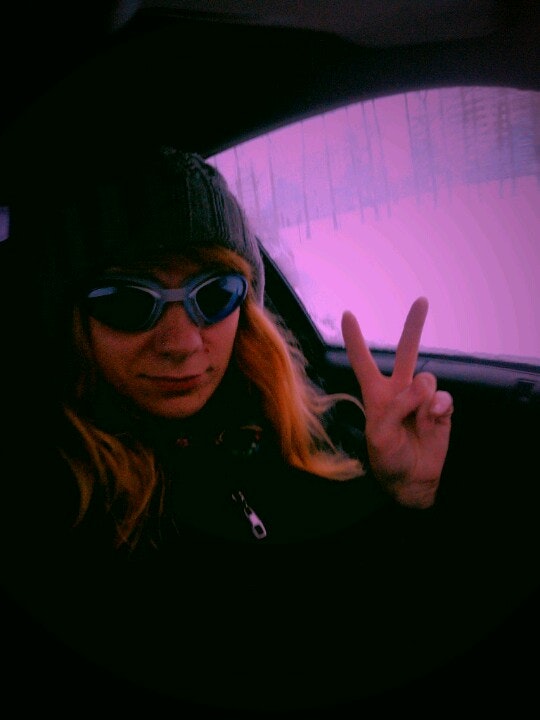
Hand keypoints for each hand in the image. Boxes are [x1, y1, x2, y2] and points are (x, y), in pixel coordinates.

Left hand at [341, 297, 452, 508]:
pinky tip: (434, 419)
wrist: (412, 480)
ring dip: (423, 396)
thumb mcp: (380, 435)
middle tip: (421, 301)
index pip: (363, 362)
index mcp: (376, 395)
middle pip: (407, 352)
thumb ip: (397, 407)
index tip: (347, 314)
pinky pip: (444, 397)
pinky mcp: (441, 409)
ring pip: (427, 378)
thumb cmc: (388, 458)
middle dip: (414, 326)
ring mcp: (421, 399)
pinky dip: (439, 407)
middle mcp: (399, 391)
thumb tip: (424, 383)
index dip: (355, 339)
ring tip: (418, 419)